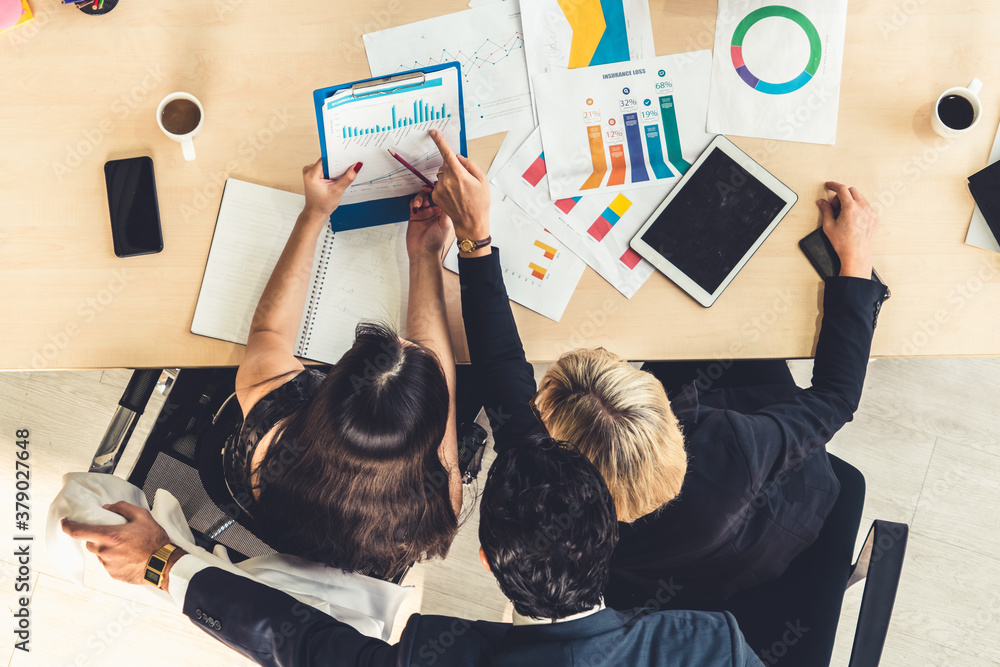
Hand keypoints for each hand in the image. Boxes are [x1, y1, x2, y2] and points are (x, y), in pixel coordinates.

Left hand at [61, 501, 177, 586]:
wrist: (163, 564)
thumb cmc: (155, 541)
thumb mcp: (143, 516)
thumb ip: (123, 508)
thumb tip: (109, 508)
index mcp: (110, 536)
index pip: (79, 531)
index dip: (68, 526)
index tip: (65, 522)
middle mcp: (105, 551)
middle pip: (90, 543)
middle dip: (98, 537)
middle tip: (114, 534)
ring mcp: (108, 565)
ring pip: (100, 554)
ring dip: (108, 548)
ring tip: (127, 547)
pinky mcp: (113, 574)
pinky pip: (108, 564)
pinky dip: (115, 559)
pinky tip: (130, 556)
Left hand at [302, 159, 361, 219]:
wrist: (316, 212)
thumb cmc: (322, 204)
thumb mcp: (337, 191)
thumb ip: (347, 178)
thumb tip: (356, 167)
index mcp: (311, 174)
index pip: (326, 159)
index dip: (337, 159)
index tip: (347, 160)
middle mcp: (309, 170)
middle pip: (327, 161)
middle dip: (337, 166)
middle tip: (345, 172)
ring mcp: (310, 172)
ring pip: (327, 165)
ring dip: (335, 170)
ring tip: (338, 180)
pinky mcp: (313, 174)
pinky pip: (325, 168)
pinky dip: (332, 173)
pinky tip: (334, 180)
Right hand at [406, 187, 452, 259]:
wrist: (422, 252)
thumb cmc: (435, 242)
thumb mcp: (445, 224)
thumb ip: (446, 209)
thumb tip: (447, 195)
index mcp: (444, 212)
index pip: (442, 196)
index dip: (439, 189)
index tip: (436, 185)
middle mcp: (435, 211)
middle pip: (431, 194)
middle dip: (428, 190)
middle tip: (426, 189)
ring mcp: (425, 212)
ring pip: (421, 197)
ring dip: (419, 197)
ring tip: (419, 204)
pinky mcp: (415, 215)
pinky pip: (413, 203)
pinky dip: (413, 202)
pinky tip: (415, 207)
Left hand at [428, 129, 490, 247]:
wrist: (471, 223)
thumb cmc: (480, 203)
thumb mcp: (482, 181)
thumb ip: (470, 165)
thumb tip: (458, 157)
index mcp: (459, 175)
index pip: (447, 154)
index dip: (440, 141)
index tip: (433, 132)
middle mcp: (447, 180)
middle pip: (446, 165)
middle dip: (453, 167)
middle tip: (465, 180)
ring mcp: (440, 189)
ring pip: (442, 174)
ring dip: (449, 177)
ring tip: (460, 190)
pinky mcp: (436, 196)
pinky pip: (439, 184)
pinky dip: (445, 186)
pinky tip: (454, 196)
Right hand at [816, 182, 878, 278]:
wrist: (856, 256)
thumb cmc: (843, 244)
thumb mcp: (829, 226)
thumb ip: (825, 210)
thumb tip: (821, 202)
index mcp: (851, 208)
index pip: (842, 189)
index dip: (833, 185)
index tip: (829, 185)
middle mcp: (863, 208)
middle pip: (852, 191)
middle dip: (842, 195)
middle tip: (835, 206)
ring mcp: (871, 213)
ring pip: (860, 198)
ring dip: (851, 201)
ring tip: (844, 215)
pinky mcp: (875, 218)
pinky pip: (866, 206)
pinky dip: (858, 208)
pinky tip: (852, 219)